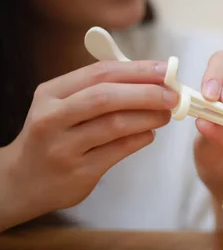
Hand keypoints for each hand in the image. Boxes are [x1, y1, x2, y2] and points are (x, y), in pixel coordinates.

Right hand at [0, 60, 177, 229]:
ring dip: (149, 117)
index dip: (138, 69)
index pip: (100, 73)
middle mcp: (52, 118)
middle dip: (147, 93)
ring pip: (116, 125)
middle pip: (107, 97)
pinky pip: (119, 150)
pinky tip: (149, 134)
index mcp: (51, 93)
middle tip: (173, 95)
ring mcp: (63, 147)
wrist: (22, 180)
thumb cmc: (55, 134)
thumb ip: (100, 88)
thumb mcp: (63, 104)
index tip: (166, 70)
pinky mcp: (78, 172)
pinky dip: (141, 138)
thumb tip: (153, 76)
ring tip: (166, 114)